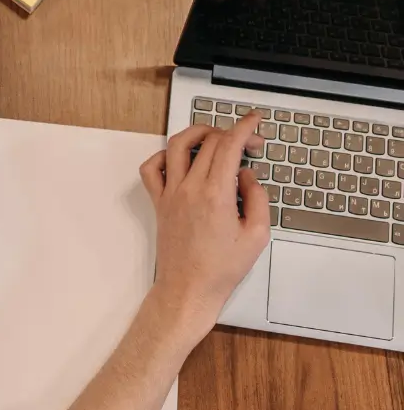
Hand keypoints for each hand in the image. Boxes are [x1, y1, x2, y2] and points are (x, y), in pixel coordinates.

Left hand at [139, 113, 269, 340]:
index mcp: (216, 195)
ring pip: (177, 145)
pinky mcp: (159, 202)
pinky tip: (180, 159)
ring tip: (214, 136)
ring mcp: (170, 193)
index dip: (244, 128)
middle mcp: (190, 188)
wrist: (189, 289)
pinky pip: (151, 168)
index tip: (254, 120)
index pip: (229, 146)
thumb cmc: (221, 269)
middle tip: (248, 142)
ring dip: (197, 133)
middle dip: (232, 133)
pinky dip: (163, 156)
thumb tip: (248, 175)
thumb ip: (258, 198)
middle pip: (208, 142)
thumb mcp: (258, 236)